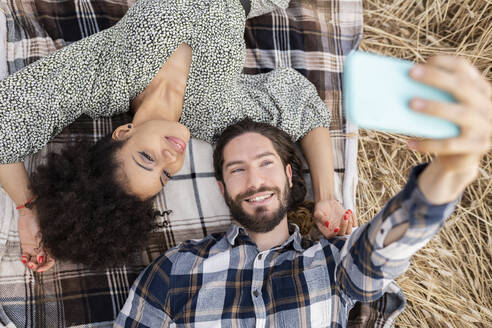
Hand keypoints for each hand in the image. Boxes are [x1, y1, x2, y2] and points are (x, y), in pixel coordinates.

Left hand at [17, 207, 54, 272]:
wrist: (28, 213)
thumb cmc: (38, 221)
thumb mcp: (40, 236)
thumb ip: (41, 249)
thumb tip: (41, 261)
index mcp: (50, 246)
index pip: (51, 260)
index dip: (46, 266)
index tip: (40, 270)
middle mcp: (43, 248)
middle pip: (42, 262)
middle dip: (37, 266)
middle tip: (32, 265)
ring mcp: (35, 248)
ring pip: (34, 261)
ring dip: (30, 264)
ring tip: (26, 262)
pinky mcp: (27, 246)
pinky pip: (26, 257)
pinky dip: (24, 260)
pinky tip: (23, 258)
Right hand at [314, 199, 356, 237]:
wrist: (327, 203)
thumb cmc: (320, 208)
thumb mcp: (318, 212)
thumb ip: (321, 218)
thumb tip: (327, 225)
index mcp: (326, 230)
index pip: (330, 236)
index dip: (334, 234)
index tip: (337, 228)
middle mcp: (334, 231)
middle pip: (342, 234)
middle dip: (344, 226)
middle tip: (345, 216)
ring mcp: (342, 227)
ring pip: (349, 230)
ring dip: (350, 222)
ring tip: (347, 213)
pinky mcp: (347, 222)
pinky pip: (354, 225)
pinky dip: (354, 219)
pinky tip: (349, 212)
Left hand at [408, 56, 490, 180]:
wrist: (461, 157)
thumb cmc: (446, 126)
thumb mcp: (445, 108)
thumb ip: (434, 96)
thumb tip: (401, 86)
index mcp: (479, 89)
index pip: (464, 68)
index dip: (444, 62)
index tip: (423, 61)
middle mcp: (486, 104)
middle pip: (462, 86)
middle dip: (436, 77)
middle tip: (411, 73)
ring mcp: (484, 126)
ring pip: (460, 113)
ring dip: (434, 107)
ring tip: (411, 104)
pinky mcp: (476, 146)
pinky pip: (449, 144)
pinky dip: (427, 144)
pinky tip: (409, 143)